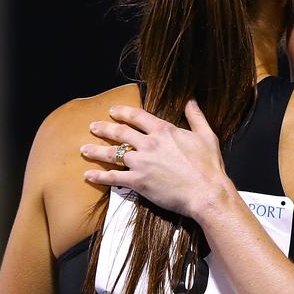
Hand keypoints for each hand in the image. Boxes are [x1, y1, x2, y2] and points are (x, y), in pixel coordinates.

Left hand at [81, 100, 228, 217]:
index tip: (113, 111)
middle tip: (93, 127)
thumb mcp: (206, 136)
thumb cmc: (209, 166)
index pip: (138, 117)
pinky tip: (88, 175)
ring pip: (112, 154)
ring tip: (84, 149)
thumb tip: (191, 101)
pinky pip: (113, 178)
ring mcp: (141, 163)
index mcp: (164, 131)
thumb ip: (196, 116)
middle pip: (120, 133)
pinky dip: (99, 176)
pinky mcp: (138, 182)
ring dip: (96, 150)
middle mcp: (149, 144)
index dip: (124, 112)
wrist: (206, 192)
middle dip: (104, 129)